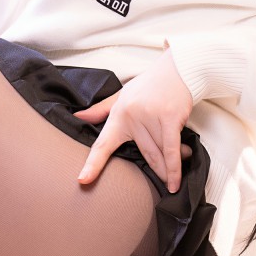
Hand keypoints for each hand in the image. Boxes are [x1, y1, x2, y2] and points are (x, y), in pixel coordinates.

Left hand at [74, 49, 194, 192]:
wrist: (177, 70)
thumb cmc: (150, 85)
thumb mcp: (122, 95)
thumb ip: (101, 110)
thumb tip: (78, 117)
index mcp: (118, 114)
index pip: (103, 142)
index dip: (93, 163)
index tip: (83, 179)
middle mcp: (132, 117)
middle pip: (142, 154)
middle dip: (153, 172)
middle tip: (158, 185)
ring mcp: (151, 117)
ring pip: (158, 154)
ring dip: (168, 169)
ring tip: (172, 180)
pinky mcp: (169, 118)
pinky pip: (171, 149)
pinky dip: (174, 168)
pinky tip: (174, 184)